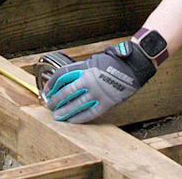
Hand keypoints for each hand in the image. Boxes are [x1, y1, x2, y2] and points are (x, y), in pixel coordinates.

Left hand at [40, 41, 155, 122]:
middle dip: (56, 100)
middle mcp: (90, 79)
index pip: (62, 75)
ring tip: (57, 116)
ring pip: (77, 104)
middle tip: (49, 105)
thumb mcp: (95, 60)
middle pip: (67, 92)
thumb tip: (68, 79)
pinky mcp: (107, 102)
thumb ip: (82, 69)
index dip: (52, 84)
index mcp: (85, 67)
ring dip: (65, 111)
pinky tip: (72, 120)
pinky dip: (80, 117)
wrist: (134, 66)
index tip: (47, 90)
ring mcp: (98, 92)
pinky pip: (90, 112)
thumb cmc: (116, 62)